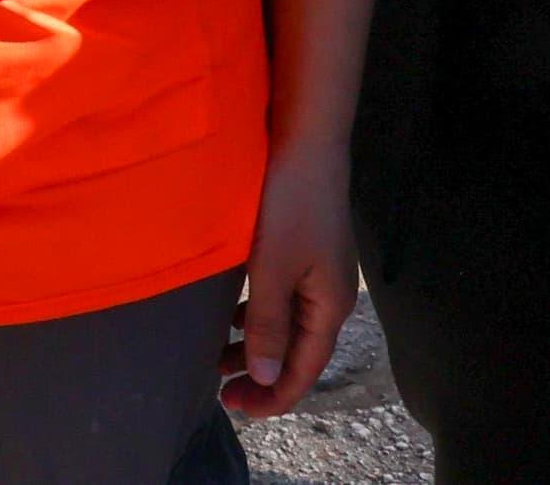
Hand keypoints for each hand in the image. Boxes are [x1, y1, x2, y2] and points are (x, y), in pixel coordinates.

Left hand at [218, 134, 357, 418]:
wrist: (305, 141)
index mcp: (330, 305)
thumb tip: (265, 377)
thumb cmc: (289, 204)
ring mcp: (319, 271)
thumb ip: (268, 325)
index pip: (306, 368)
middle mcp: (330, 294)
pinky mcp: (303, 249)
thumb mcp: (273, 269)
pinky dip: (258, 316)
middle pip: (299, 350)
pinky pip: (282, 298)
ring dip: (257, 346)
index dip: (274, 395)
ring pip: (288, 324)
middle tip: (222, 391)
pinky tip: (233, 316)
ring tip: (219, 360)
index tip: (237, 407)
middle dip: (262, 375)